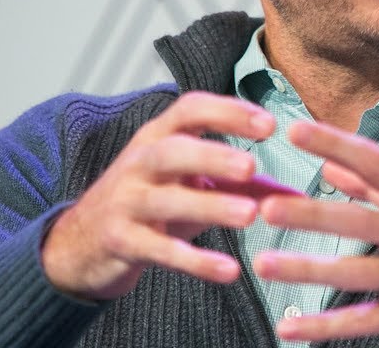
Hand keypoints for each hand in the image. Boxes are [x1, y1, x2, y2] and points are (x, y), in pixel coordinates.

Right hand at [41, 91, 281, 300]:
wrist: (81, 241)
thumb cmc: (148, 201)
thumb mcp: (191, 183)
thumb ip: (244, 185)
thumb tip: (297, 197)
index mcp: (158, 137)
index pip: (190, 109)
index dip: (228, 112)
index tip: (269, 124)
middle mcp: (140, 163)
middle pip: (173, 151)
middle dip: (212, 155)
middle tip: (251, 166)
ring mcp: (126, 202)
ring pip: (167, 201)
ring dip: (209, 207)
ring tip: (248, 215)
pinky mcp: (122, 241)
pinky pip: (159, 251)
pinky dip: (195, 261)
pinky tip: (228, 270)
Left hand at [253, 121, 378, 346]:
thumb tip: (332, 167)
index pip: (376, 162)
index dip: (335, 144)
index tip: (294, 130)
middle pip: (360, 219)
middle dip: (311, 213)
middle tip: (265, 207)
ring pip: (357, 272)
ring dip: (307, 269)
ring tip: (263, 264)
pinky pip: (367, 321)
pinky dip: (325, 325)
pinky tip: (290, 327)